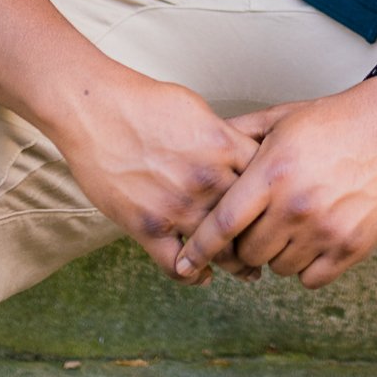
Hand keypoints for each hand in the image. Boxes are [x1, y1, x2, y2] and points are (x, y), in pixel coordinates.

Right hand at [53, 70, 260, 284]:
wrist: (96, 109)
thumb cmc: (146, 102)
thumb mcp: (198, 110)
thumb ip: (222, 138)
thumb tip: (238, 153)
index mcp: (224, 146)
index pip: (267, 182)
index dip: (276, 198)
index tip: (279, 208)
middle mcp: (206, 179)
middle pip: (249, 221)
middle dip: (262, 237)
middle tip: (270, 247)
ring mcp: (176, 206)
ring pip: (218, 249)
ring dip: (235, 264)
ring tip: (247, 271)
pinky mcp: (146, 226)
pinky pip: (176, 264)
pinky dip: (191, 274)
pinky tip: (199, 274)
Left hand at [173, 82, 376, 289]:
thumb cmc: (331, 120)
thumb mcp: (281, 118)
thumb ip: (241, 135)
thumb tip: (205, 145)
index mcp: (273, 173)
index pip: (222, 224)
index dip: (199, 248)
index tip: (183, 264)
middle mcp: (296, 205)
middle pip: (249, 252)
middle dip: (247, 242)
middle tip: (261, 223)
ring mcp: (326, 229)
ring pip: (279, 267)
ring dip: (279, 252)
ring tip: (292, 225)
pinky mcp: (352, 246)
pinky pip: (311, 279)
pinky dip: (307, 266)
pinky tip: (313, 239)